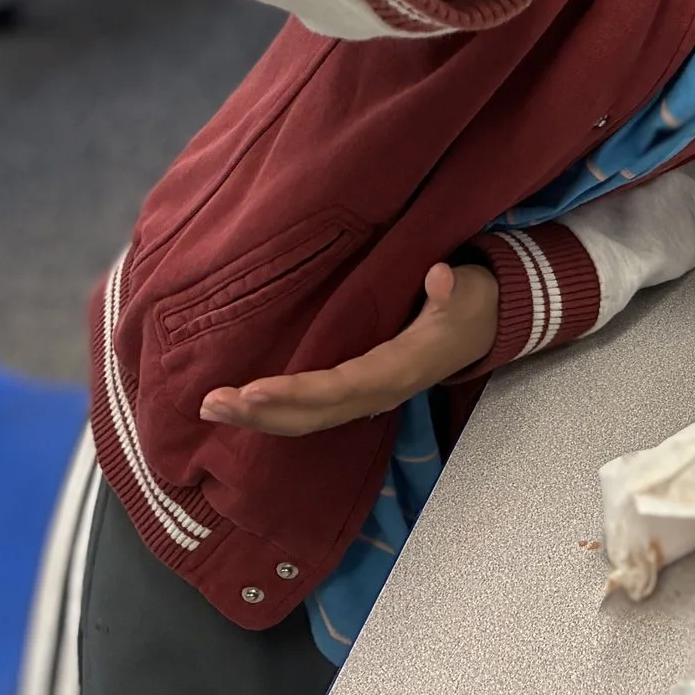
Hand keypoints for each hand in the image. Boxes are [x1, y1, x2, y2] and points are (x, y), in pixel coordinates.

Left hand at [198, 262, 498, 436]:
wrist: (485, 327)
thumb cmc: (472, 304)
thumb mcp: (469, 291)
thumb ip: (454, 288)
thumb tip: (440, 275)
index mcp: (399, 369)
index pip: (339, 387)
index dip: (296, 393)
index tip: (251, 390)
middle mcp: (379, 392)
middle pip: (313, 414)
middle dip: (261, 413)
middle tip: (209, 404)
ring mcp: (368, 398)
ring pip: (308, 419)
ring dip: (260, 417)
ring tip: (212, 408)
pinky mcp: (359, 394)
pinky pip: (313, 413)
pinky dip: (276, 414)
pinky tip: (245, 407)